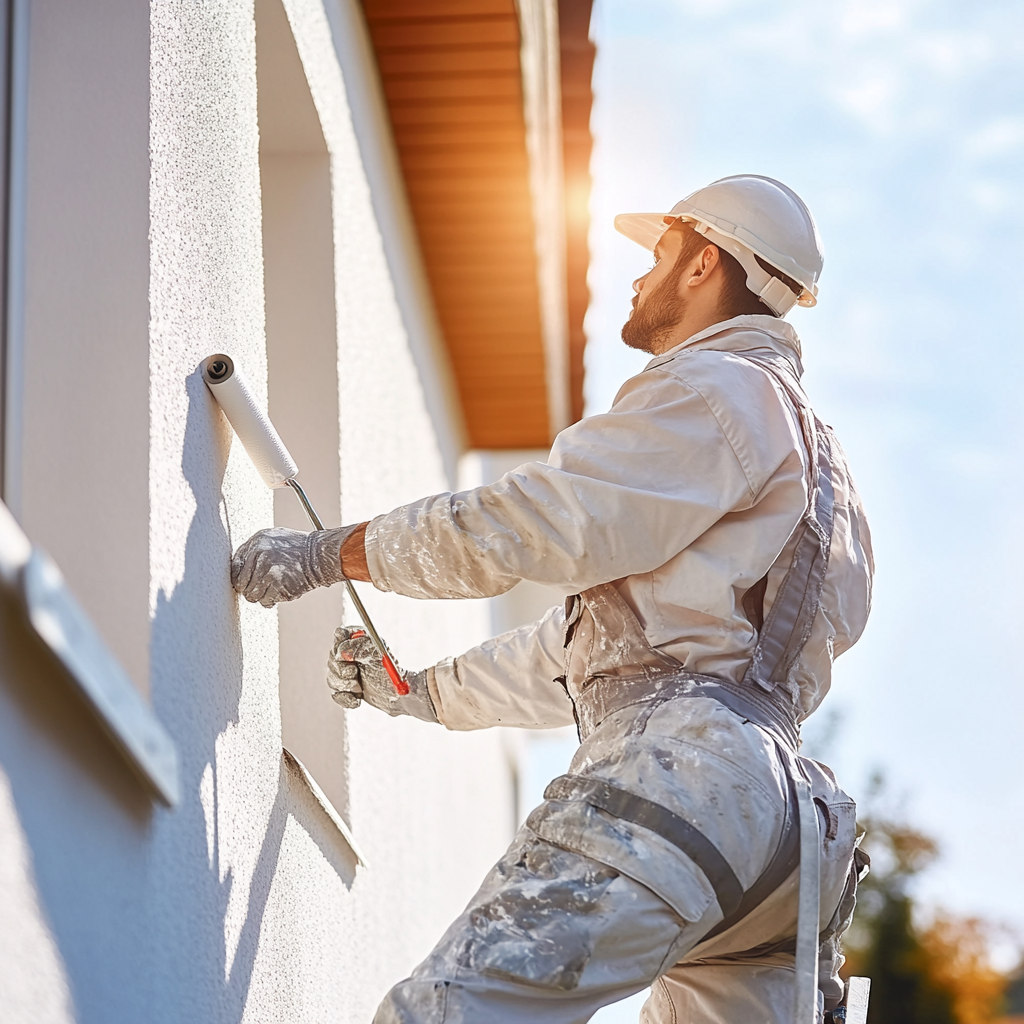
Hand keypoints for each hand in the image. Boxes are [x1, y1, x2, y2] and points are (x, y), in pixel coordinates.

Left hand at [231, 525, 357, 606]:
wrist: (320, 556)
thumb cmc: (298, 548)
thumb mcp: (274, 539)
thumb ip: (254, 550)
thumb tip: (238, 568)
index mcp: (257, 542)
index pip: (235, 567)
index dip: (239, 577)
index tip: (246, 581)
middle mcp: (260, 555)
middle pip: (241, 584)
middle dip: (250, 589)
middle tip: (261, 588)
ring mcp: (269, 572)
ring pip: (252, 596)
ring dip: (261, 596)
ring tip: (273, 589)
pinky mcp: (278, 587)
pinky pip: (266, 601)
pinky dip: (272, 600)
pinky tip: (280, 592)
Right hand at [327, 626, 437, 722]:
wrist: (399, 696)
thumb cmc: (392, 672)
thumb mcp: (378, 655)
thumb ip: (359, 648)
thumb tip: (341, 651)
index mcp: (360, 641)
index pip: (340, 635)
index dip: (340, 645)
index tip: (346, 656)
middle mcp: (351, 655)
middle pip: (332, 658)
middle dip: (341, 669)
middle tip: (354, 674)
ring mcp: (347, 672)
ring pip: (331, 677)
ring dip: (344, 685)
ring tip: (359, 688)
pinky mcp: (347, 689)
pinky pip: (336, 694)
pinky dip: (345, 698)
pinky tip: (356, 701)